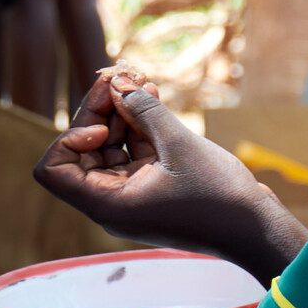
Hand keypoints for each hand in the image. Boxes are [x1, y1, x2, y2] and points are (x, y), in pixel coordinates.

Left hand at [34, 74, 304, 280]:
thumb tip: (119, 83)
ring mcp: (132, 195)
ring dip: (121, 113)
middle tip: (121, 79)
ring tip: (141, 82)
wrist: (255, 229)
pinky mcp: (152, 188)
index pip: (53, 170)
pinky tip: (153, 97)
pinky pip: (133, 153)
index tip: (104, 126)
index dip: (69, 138)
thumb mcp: (179, 145)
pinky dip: (139, 127)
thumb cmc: (218, 196)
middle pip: (82, 152)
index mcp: (107, 204)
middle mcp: (112, 202)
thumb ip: (145, 111)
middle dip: (99, 113)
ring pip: (109, 148)